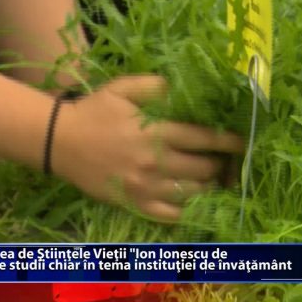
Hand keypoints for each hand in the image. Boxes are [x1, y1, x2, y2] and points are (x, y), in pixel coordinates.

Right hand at [51, 75, 243, 220]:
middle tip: (227, 161)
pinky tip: (195, 204)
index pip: (203, 139)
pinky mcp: (133, 203)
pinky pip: (169, 216)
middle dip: (221, 165)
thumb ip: (155, 86)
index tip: (242, 142)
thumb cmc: (93, 112)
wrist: (59, 141)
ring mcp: (144, 188)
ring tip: (215, 180)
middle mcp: (154, 164)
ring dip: (209, 188)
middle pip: (203, 170)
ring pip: (191, 195)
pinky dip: (187, 211)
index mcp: (155, 133)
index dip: (228, 142)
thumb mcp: (122, 88)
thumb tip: (184, 88)